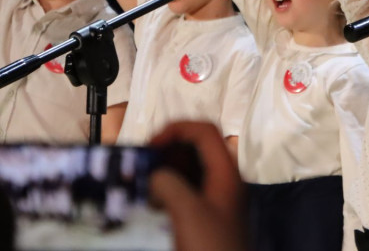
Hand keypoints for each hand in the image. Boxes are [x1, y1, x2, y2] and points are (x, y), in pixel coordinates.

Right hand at [149, 121, 247, 250]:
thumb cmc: (211, 247)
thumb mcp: (188, 212)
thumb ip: (170, 184)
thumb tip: (156, 176)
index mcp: (227, 172)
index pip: (204, 131)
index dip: (176, 129)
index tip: (150, 146)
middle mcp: (224, 181)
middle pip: (197, 148)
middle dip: (168, 151)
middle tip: (142, 165)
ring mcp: (217, 199)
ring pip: (191, 171)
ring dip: (166, 171)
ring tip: (142, 183)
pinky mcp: (208, 218)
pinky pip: (187, 192)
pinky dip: (169, 191)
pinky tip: (151, 204)